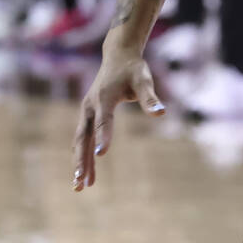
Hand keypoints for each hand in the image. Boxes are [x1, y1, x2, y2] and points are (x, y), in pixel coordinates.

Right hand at [72, 50, 164, 191]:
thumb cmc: (133, 69)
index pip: (104, 120)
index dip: (104, 137)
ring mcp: (86, 111)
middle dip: (82, 160)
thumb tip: (162, 112)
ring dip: (79, 162)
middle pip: (84, 136)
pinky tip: (85, 172)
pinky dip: (82, 154)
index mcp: (104, 97)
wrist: (118, 56)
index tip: (102, 155)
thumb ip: (150, 98)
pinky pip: (83, 138)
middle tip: (80, 182)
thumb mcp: (144, 80)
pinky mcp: (88, 115)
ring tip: (79, 186)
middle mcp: (90, 106)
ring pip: (80, 140)